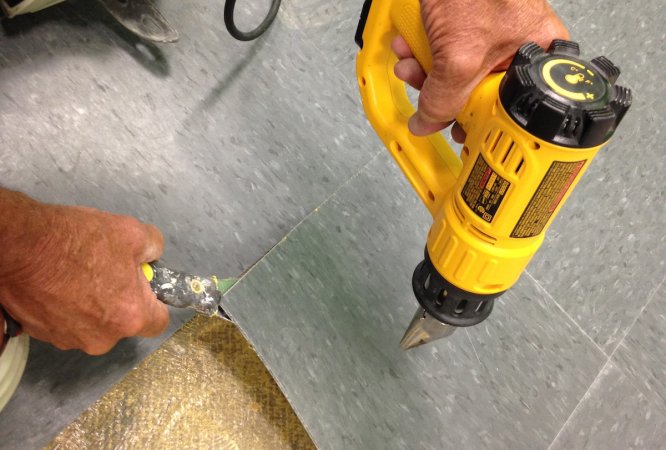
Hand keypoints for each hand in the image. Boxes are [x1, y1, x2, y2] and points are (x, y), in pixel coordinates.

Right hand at [0, 192, 168, 354]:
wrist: (20, 245)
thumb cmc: (77, 240)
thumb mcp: (131, 232)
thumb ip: (153, 248)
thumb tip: (152, 255)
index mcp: (129, 317)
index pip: (158, 323)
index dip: (156, 302)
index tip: (147, 286)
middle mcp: (101, 338)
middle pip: (123, 322)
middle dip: (120, 299)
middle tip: (108, 269)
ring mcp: (69, 339)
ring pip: (93, 323)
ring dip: (91, 303)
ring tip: (78, 272)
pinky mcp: (42, 334)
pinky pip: (66, 322)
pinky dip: (66, 306)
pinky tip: (58, 282)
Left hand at [393, 0, 568, 138]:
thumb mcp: (460, 55)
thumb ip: (444, 99)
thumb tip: (429, 124)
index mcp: (535, 58)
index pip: (507, 108)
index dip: (476, 122)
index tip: (455, 133)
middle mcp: (515, 48)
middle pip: (474, 92)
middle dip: (439, 91)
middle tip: (425, 88)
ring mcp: (488, 35)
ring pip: (452, 71)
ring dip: (422, 71)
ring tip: (410, 61)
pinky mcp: (464, 23)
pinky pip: (441, 49)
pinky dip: (420, 51)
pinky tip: (409, 45)